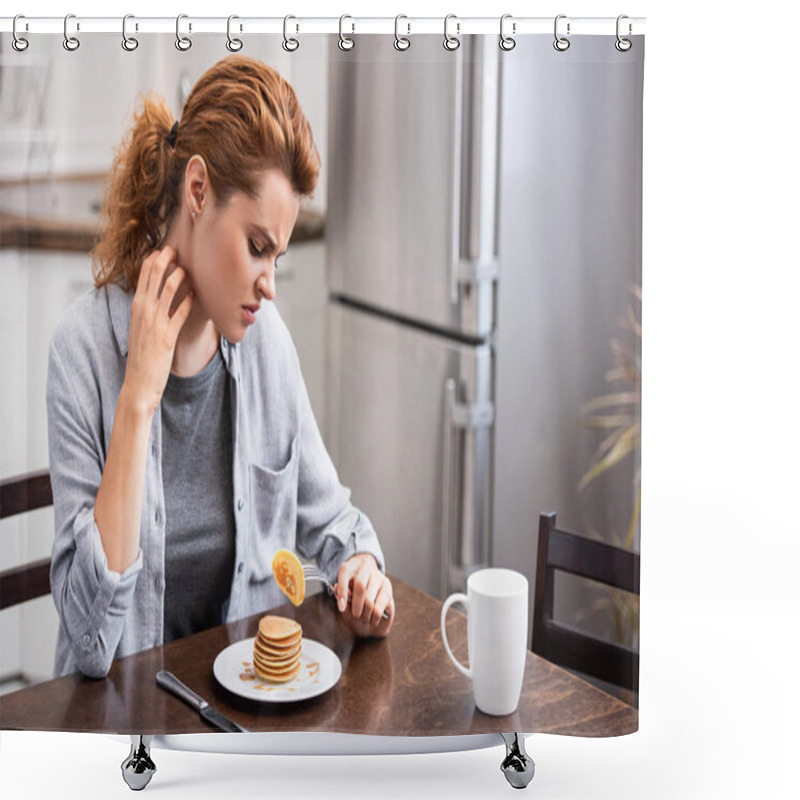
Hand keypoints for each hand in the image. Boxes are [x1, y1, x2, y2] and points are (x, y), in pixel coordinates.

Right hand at [123, 246, 193, 414]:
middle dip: (167, 258)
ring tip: (190, 269)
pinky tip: (197, 295)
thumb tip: (162, 298)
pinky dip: (190, 301)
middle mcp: (143, 310)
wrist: (138, 383)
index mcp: (136, 306)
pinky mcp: (167, 337)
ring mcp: (154, 322)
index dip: (156, 258)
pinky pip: (181, 312)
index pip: (144, 273)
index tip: (167, 249)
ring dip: (181, 275)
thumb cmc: (142, 356)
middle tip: (179, 248)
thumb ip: (149, 311)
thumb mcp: (141, 328)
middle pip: (154, 274)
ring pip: (169, 288)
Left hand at [334, 553, 393, 637]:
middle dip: (356, 608)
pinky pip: (380, 606)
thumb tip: (342, 605)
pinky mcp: (387, 585)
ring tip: (364, 618)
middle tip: (356, 615)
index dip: (342, 592)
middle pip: (360, 588)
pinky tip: (373, 618)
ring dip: (366, 615)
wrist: (369, 578)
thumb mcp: (342, 592)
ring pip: (370, 600)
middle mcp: (364, 568)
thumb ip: (340, 596)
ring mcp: (377, 576)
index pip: (345, 576)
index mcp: (349, 567)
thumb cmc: (351, 589)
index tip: (341, 608)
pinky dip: (376, 617)